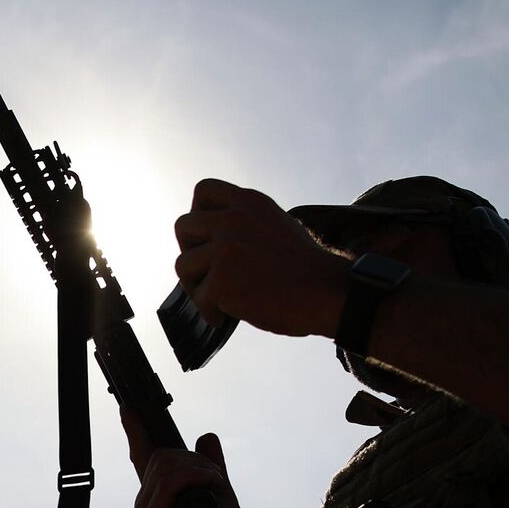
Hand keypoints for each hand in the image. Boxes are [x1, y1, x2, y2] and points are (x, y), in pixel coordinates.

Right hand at [126, 411, 244, 507]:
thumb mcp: (220, 495)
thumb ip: (212, 467)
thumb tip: (207, 436)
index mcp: (159, 492)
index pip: (142, 454)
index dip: (135, 430)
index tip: (127, 408)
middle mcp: (147, 497)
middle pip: (164, 454)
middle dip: (196, 460)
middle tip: (217, 483)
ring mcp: (146, 506)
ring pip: (168, 462)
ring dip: (200, 470)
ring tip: (215, 492)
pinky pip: (171, 480)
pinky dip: (195, 478)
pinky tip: (209, 488)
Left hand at [174, 178, 350, 337]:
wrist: (325, 291)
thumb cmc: (305, 267)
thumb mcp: (277, 224)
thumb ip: (246, 222)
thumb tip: (213, 237)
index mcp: (249, 202)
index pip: (203, 190)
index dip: (197, 213)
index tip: (206, 236)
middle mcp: (233, 220)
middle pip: (182, 226)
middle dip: (189, 250)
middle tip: (205, 270)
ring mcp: (225, 249)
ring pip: (183, 265)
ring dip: (196, 285)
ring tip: (216, 298)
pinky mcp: (222, 281)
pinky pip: (199, 298)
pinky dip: (209, 312)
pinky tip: (223, 317)